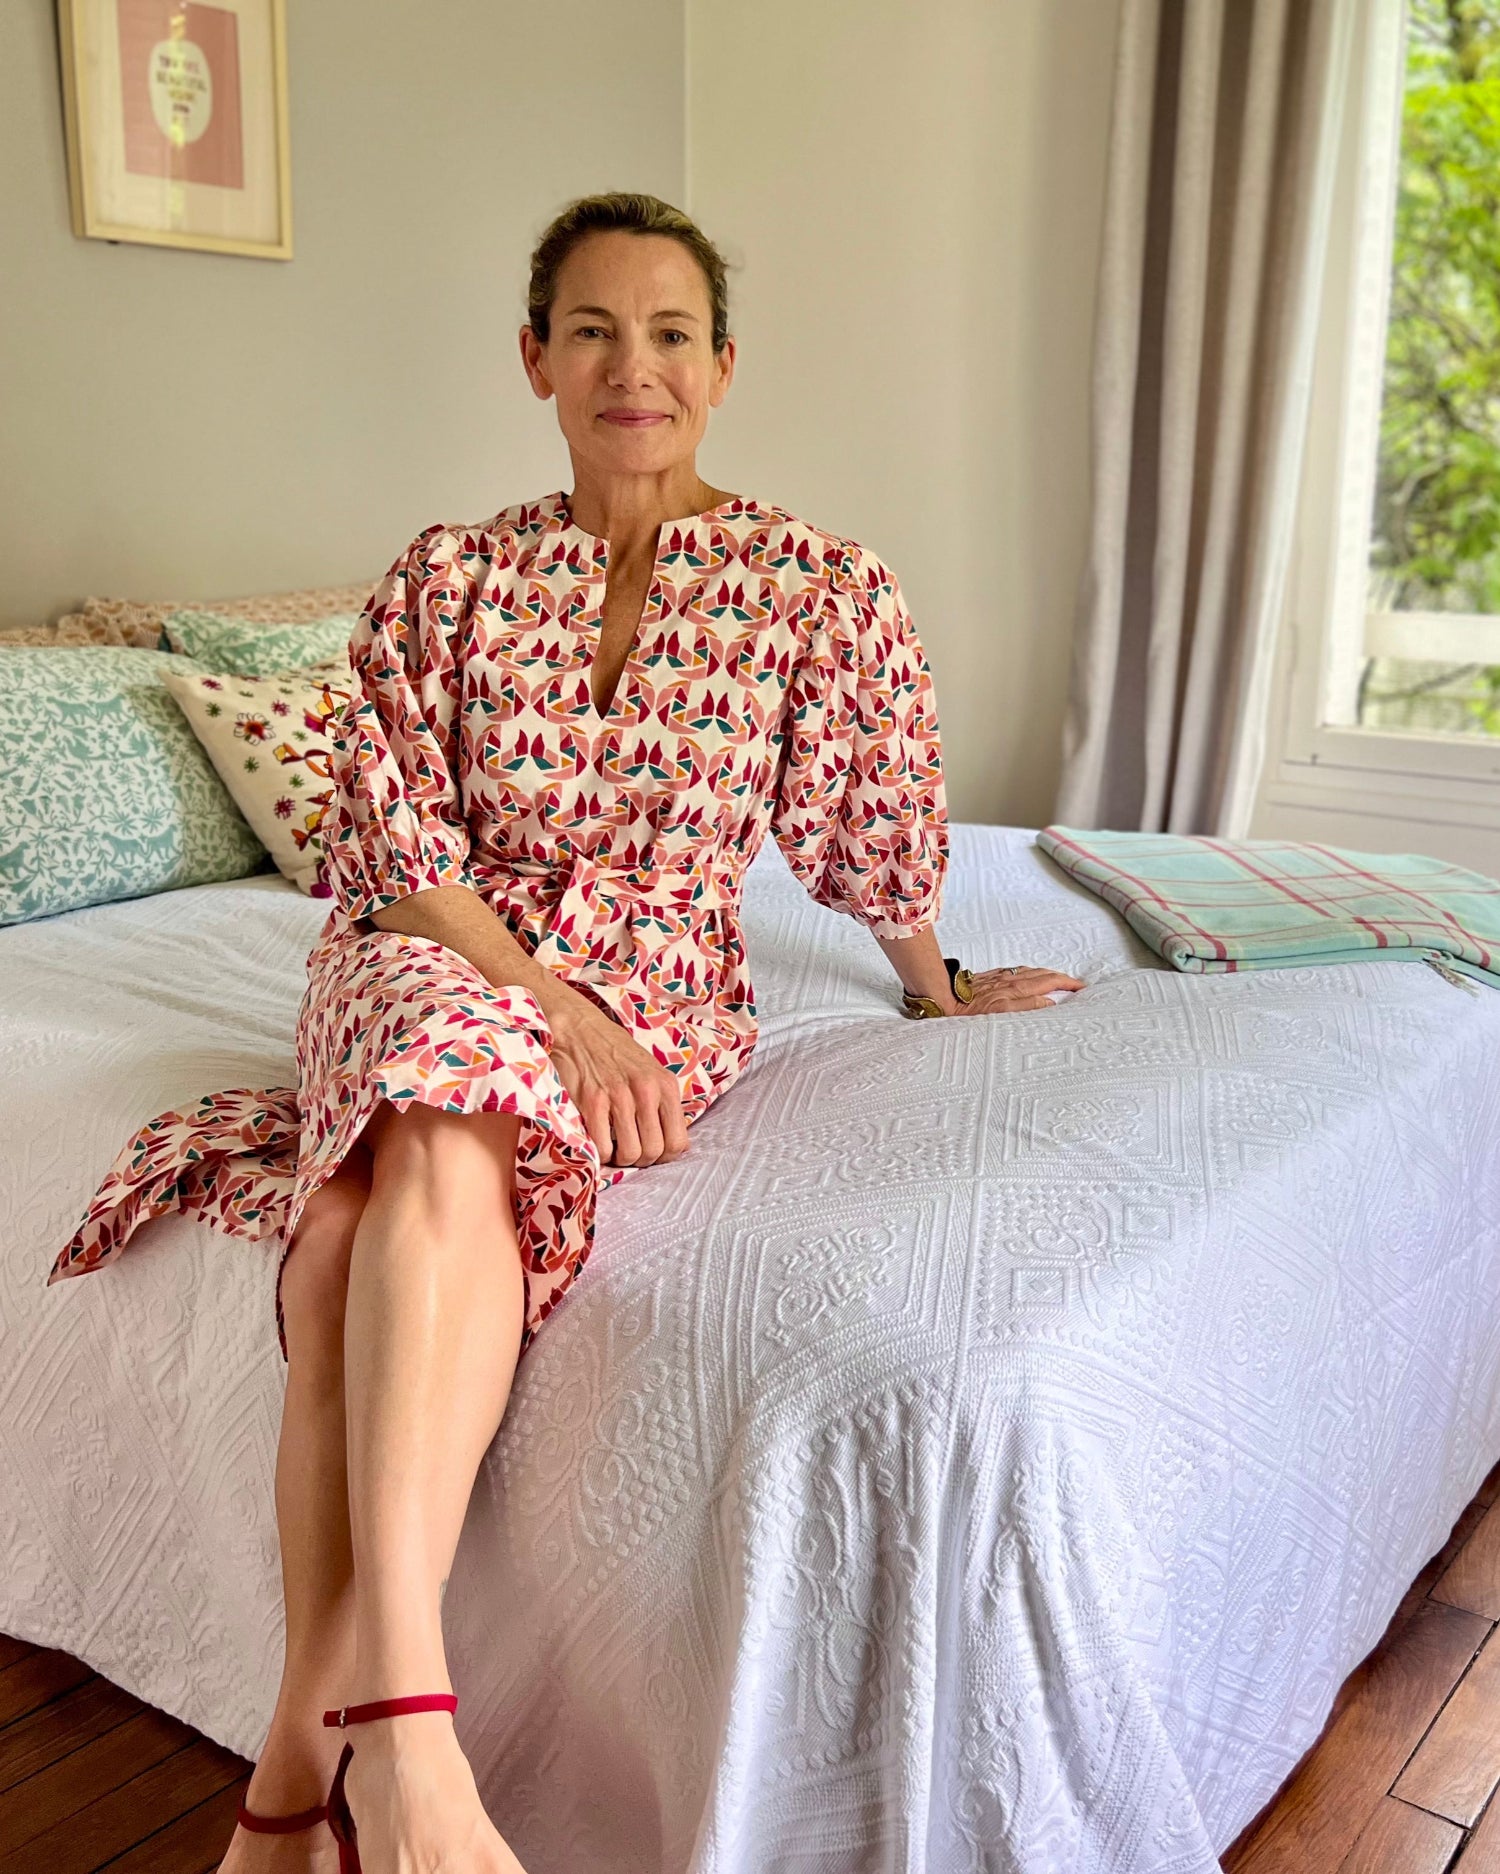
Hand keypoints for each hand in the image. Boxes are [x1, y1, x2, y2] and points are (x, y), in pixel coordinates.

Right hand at [547, 998, 688, 1167]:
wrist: (580, 1029)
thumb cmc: (615, 1054)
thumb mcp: (651, 1072)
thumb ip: (662, 1104)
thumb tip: (672, 1143)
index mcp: (665, 1085)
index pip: (678, 1142)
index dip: (664, 1156)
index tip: (650, 1152)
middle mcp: (647, 1091)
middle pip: (654, 1152)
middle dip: (640, 1161)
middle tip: (628, 1152)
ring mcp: (620, 1096)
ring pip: (631, 1154)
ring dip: (620, 1159)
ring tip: (613, 1148)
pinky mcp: (592, 1101)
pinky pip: (603, 1147)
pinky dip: (600, 1154)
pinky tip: (597, 1140)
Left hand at [955, 965, 1084, 1014]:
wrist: (942, 997)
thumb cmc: (967, 1010)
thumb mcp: (999, 1013)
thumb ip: (1026, 1006)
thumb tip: (1049, 1001)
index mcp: (1016, 988)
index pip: (1049, 982)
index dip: (1067, 984)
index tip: (1081, 988)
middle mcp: (1010, 980)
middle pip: (1043, 975)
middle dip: (1062, 977)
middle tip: (1076, 983)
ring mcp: (1000, 977)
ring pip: (1031, 971)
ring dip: (1047, 974)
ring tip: (1058, 978)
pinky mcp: (990, 976)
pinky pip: (1016, 971)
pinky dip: (1030, 973)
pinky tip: (1029, 976)